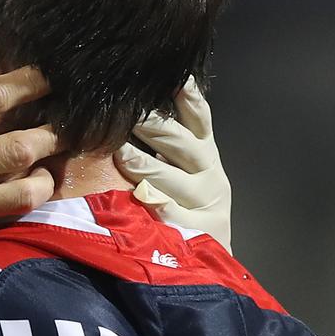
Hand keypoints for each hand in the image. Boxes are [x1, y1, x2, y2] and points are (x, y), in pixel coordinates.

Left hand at [116, 78, 232, 251]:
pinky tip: (142, 196)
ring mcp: (205, 203)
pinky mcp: (198, 231)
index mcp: (206, 155)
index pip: (200, 121)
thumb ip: (169, 142)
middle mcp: (209, 174)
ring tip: (122, 153)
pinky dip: (158, 205)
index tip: (178, 80)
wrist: (212, 255)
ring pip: (174, 180)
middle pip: (183, 146)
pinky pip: (173, 214)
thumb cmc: (188, 203)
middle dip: (156, 128)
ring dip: (147, 165)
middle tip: (130, 115)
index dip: (190, 100)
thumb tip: (137, 109)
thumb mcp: (184, 169)